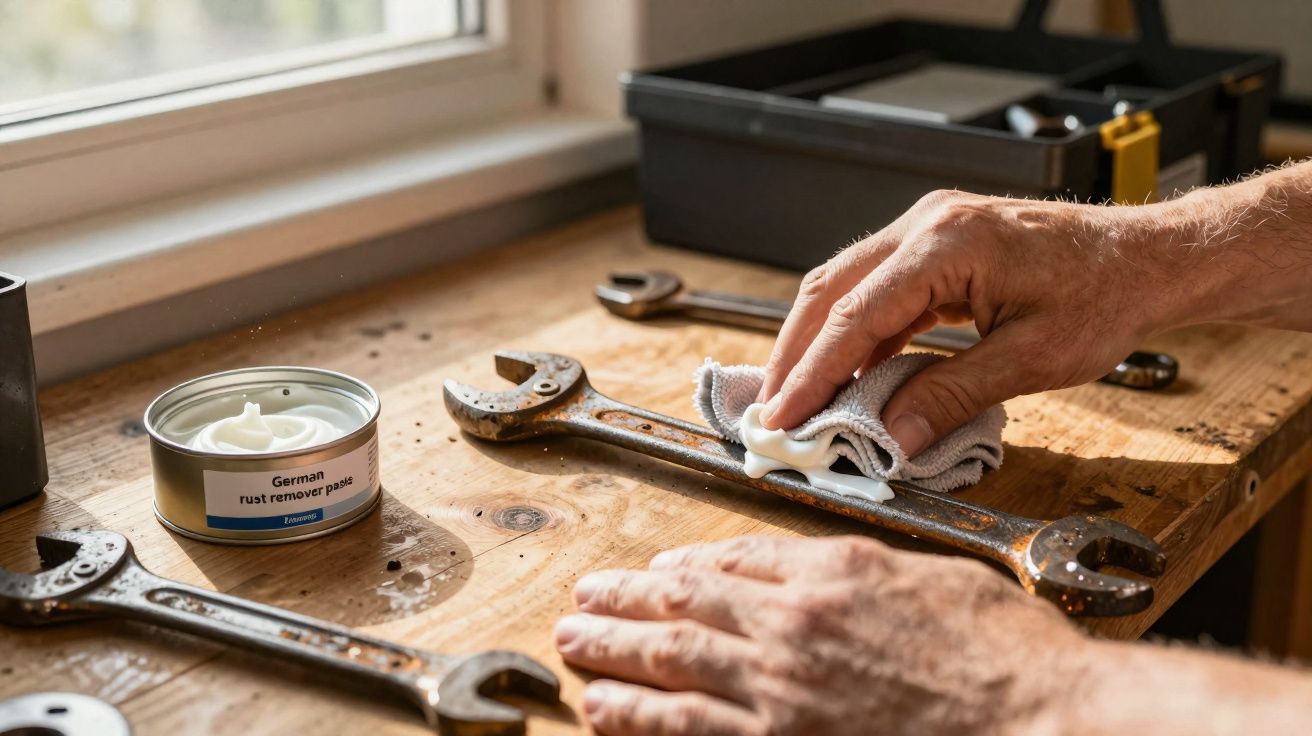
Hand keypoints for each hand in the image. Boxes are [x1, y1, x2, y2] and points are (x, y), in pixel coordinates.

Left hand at [553, 535, 1087, 735]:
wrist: (1040, 719)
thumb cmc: (1002, 655)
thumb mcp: (931, 576)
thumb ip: (858, 569)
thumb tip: (800, 566)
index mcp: (829, 577)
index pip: (730, 561)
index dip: (681, 565)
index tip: (653, 570)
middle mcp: (791, 629)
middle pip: (683, 606)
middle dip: (624, 603)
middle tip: (584, 600)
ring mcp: (781, 693)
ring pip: (670, 664)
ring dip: (612, 654)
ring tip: (574, 646)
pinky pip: (689, 729)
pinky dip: (640, 719)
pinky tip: (605, 712)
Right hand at [757, 190, 1191, 455]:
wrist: (1145, 259)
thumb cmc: (1103, 296)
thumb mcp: (1031, 358)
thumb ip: (953, 395)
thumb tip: (891, 436)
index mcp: (947, 244)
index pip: (854, 315)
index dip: (812, 372)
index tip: (782, 417)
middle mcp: (927, 224)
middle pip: (829, 289)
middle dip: (793, 354)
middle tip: (771, 410)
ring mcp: (928, 228)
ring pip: (843, 285)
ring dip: (816, 342)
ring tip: (796, 396)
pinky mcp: (936, 245)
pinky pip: (876, 288)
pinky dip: (853, 333)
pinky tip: (847, 374)